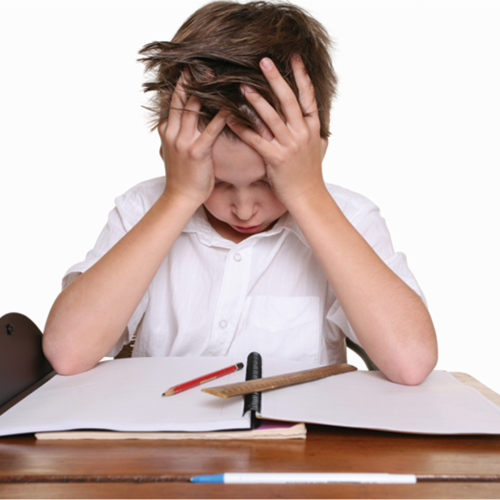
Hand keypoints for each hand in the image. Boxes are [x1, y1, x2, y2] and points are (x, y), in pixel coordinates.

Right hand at [159, 69, 228, 204]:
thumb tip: (191, 120)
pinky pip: (211, 129)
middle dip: (191, 79)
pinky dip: (222, 116)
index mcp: (166, 130)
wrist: (180, 197)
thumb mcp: (176, 150)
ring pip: (192, 108)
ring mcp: (182, 141)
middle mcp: (172, 132)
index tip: (191, 67)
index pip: (173, 100)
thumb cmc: (183, 175)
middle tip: (204, 62)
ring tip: (217, 75)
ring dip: (205, 90)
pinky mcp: (196, 152)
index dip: (182, 83)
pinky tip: (231, 105)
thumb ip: (180, 133)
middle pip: (181, 98)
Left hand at [227, 55, 327, 206]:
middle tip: (263, 61)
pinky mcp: (276, 158)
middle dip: (276, 79)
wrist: (308, 197)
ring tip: (242, 85)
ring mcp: (289, 146)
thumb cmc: (309, 174)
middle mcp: (302, 133)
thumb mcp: (318, 149)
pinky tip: (230, 118)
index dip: (301, 76)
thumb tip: (318, 125)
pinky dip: (242, 128)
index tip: (293, 57)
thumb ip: (316, 134)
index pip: (308, 97)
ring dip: (256, 100)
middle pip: (289, 100)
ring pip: (271, 118)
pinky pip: (256, 140)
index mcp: (312, 128)